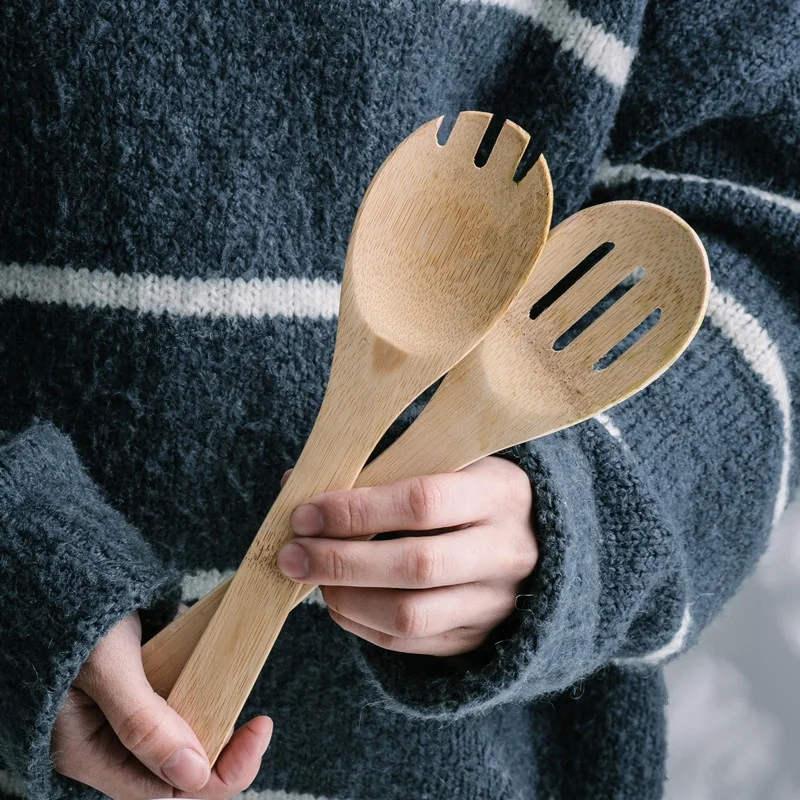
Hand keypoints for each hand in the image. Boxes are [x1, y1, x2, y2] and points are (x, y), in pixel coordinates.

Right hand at [52, 612, 271, 798]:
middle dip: (223, 748)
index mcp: (89, 751)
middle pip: (178, 767)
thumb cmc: (72, 614)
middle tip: (259, 724)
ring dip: (216, 718)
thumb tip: (194, 773)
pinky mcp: (140, 682)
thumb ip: (143, 722)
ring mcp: (125, 711)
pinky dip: (204, 685)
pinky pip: (180, 697)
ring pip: (183, 734)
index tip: (255, 734)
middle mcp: (108, 739)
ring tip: (239, 691)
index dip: (217, 773)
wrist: (68, 569)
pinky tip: (217, 666)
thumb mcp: (106, 667)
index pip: (164, 790)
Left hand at [277, 456, 537, 655]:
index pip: (422, 503)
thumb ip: (378, 470)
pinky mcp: (476, 637)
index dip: (357, 511)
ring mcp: (495, 602)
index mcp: (500, 493)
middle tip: (291, 555)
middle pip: (416, 564)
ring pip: (410, 615)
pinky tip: (337, 600)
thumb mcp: (444, 463)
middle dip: (341, 561)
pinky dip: (361, 623)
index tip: (306, 513)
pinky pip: (409, 643)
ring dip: (346, 598)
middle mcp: (505, 551)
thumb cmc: (469, 489)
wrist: (535, 539)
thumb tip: (295, 483)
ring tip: (310, 578)